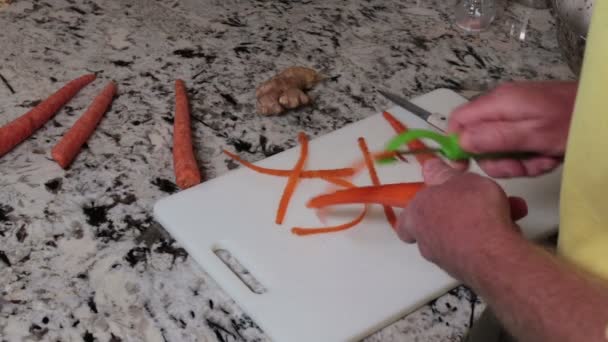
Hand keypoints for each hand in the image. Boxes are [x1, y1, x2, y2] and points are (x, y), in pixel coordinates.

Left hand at [397, 159, 527, 282]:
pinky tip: (511, 225)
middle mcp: (426, 240)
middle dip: (462, 210)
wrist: (494, 253)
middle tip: (481, 199)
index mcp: (417, 215)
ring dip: (483, 221)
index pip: (406, 219)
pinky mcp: (466, 270)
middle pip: (439, 223)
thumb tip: (430, 167)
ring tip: (508, 208)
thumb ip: (444, 174)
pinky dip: (492, 237)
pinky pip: (478, 248)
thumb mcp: (459, 179)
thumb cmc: (471, 212)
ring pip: (463, 234)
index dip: (419, 210)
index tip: (434, 201)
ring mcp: (445, 258)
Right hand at [448, 81, 576, 177]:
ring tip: (541, 161)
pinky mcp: (528, 124)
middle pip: (478, 140)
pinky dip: (531, 157)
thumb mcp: (533, 134)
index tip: (463, 167)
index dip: (455, 144)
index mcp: (497, 103)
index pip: (458, 121)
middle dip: (498, 160)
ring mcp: (516, 115)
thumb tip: (460, 142)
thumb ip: (494, 137)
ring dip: (518, 162)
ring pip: (499, 148)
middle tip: (520, 167)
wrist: (604, 115)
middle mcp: (502, 107)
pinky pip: (517, 147)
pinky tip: (548, 157)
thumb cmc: (570, 122)